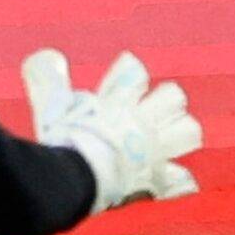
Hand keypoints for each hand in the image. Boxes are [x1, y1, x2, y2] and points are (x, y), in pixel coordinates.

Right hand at [22, 49, 201, 212]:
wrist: (82, 175)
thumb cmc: (66, 139)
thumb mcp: (51, 106)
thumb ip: (47, 80)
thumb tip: (46, 53)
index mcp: (118, 101)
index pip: (133, 74)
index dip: (130, 70)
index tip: (127, 69)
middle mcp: (142, 121)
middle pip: (171, 98)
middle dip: (166, 101)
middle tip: (154, 109)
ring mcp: (154, 149)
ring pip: (187, 131)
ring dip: (181, 134)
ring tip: (171, 139)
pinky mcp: (158, 177)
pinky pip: (181, 179)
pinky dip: (178, 181)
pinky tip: (177, 181)